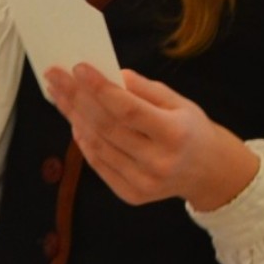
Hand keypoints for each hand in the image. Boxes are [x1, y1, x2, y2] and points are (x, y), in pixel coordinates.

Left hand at [43, 64, 259, 210]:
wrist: (208, 173)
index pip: (129, 110)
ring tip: (58, 94)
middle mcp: (158, 162)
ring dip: (73, 117)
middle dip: (76, 98)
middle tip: (55, 76)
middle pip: (107, 127)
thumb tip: (110, 75)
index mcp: (174, 134)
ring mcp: (143, 183)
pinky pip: (98, 164)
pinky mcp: (132, 195)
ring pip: (97, 145)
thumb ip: (144, 89)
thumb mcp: (178, 102)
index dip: (100, 89)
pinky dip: (83, 141)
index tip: (78, 68)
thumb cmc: (190, 130)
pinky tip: (74, 120)